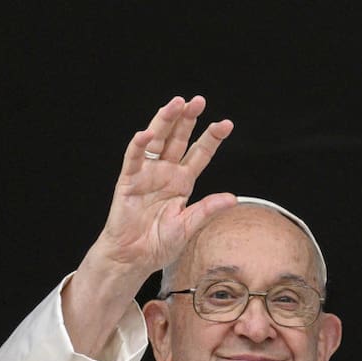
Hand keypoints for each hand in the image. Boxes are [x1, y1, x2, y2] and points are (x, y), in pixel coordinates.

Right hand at [94, 95, 234, 276]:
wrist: (134, 258)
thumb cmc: (159, 244)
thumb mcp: (189, 226)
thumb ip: (207, 210)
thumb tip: (233, 198)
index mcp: (182, 182)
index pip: (200, 154)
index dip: (212, 138)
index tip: (226, 124)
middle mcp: (166, 173)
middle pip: (178, 139)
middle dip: (188, 120)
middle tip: (198, 101)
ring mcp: (147, 174)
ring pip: (157, 141)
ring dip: (165, 121)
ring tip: (176, 104)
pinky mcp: (128, 181)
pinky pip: (133, 159)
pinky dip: (138, 146)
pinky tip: (146, 133)